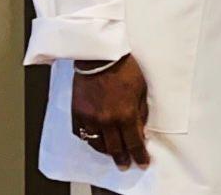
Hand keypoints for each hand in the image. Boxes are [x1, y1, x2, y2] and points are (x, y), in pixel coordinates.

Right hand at [71, 54, 149, 169]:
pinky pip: (83, 134)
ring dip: (107, 151)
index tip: (143, 162)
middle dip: (123, 158)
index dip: (140, 155)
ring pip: (97, 145)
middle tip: (126, 164)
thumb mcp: (141, 88)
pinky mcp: (78, 113)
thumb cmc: (123, 67)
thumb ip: (140, 110)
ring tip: (112, 153)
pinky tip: (96, 139)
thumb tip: (140, 127)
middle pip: (115, 149)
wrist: (99, 56)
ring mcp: (90, 118)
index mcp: (125, 113)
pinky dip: (90, 139)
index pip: (134, 142)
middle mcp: (107, 120)